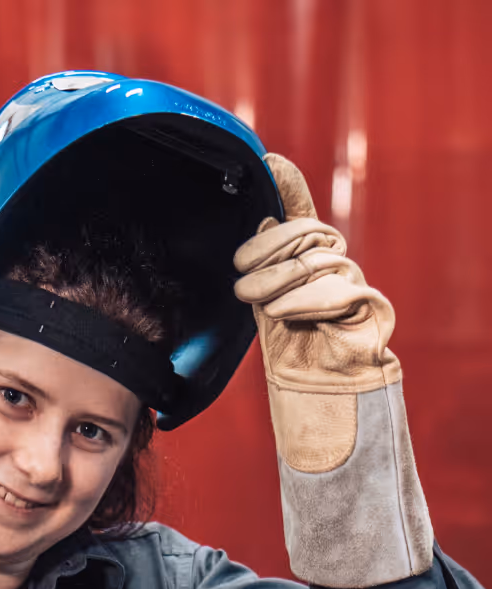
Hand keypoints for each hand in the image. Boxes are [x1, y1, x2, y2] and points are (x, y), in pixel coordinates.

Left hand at [234, 154, 399, 472]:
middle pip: (308, 233)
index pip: (301, 215)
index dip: (288, 186)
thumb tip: (263, 222)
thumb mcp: (265, 310)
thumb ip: (263, 270)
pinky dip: (306, 298)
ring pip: (320, 259)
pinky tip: (283, 312)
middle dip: (268, 249)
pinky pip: (340, 288)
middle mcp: (334, 268)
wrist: (320, 406)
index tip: (268, 161)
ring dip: (279, 279)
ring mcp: (354, 287)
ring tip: (256, 302)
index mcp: (307, 265)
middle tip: (239, 274)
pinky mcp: (370, 310)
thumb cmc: (290, 363)